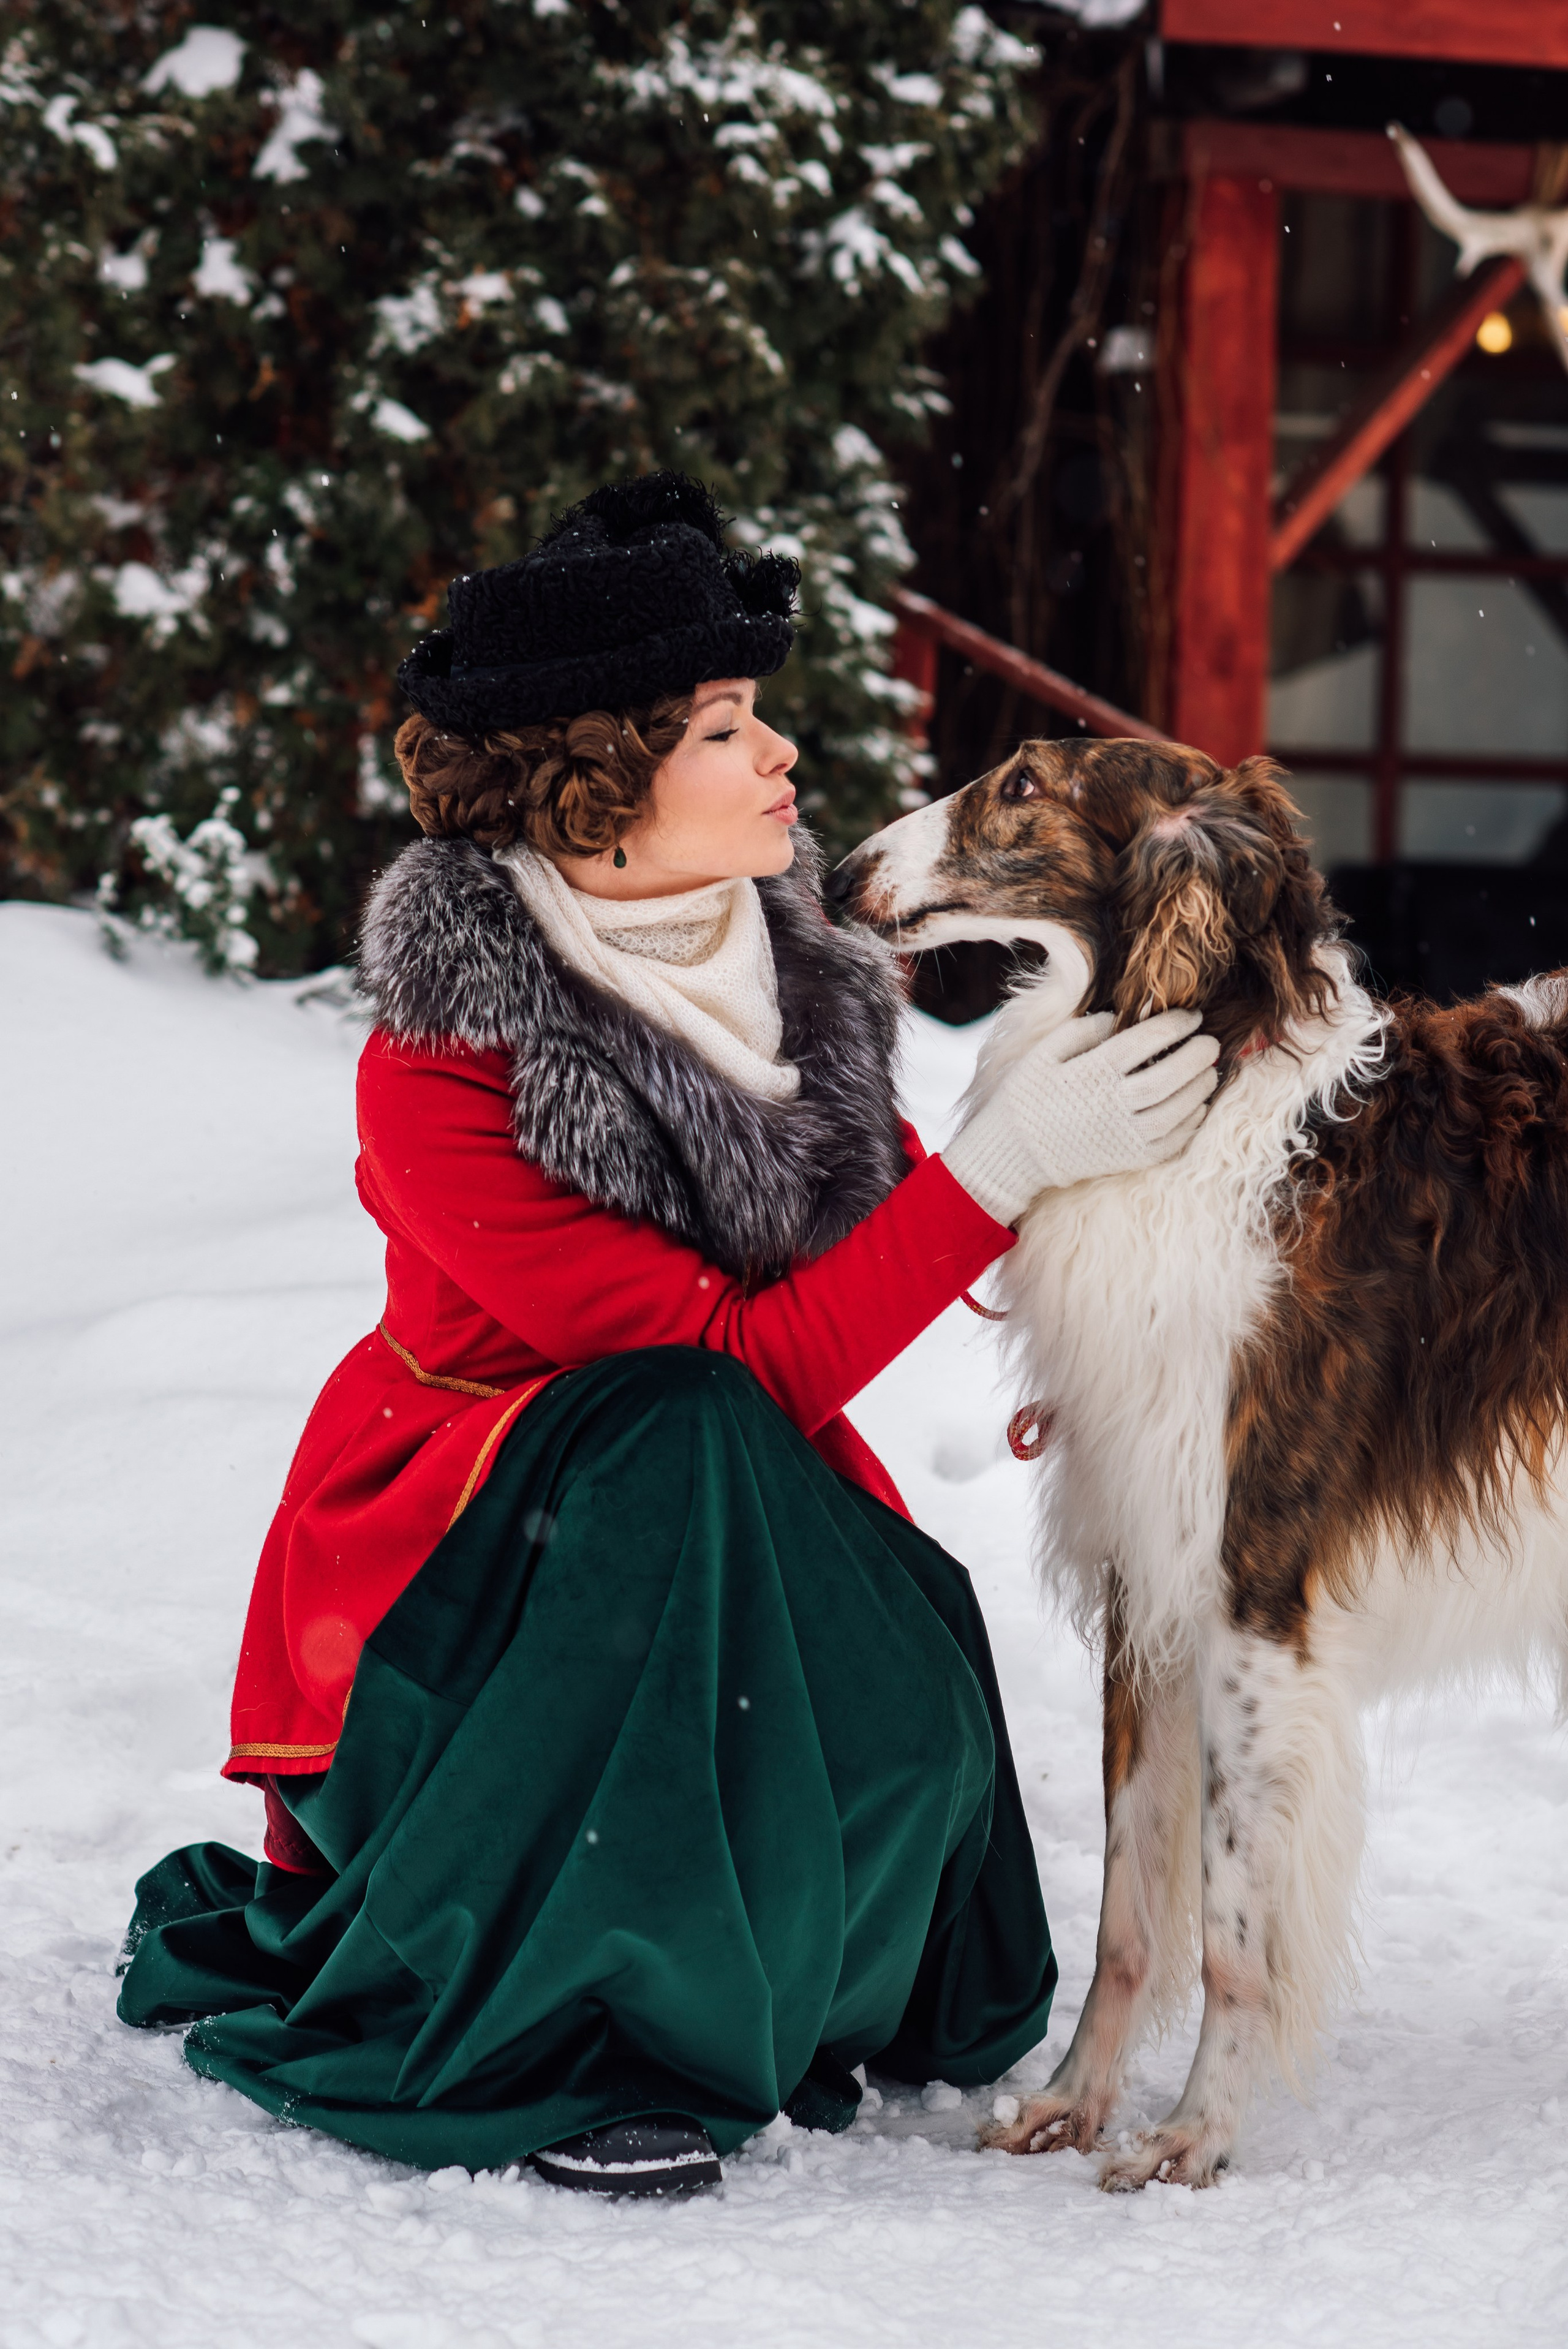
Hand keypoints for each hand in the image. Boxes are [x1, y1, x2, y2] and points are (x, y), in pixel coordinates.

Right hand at [942, 1006, 1219, 1225]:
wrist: (1013, 1154)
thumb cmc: (1026, 1097)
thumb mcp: (1042, 1054)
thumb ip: (1079, 1031)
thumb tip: (1115, 1018)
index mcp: (1092, 1072)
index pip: (1144, 1042)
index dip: (1174, 1026)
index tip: (1192, 1017)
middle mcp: (1113, 1104)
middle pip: (1169, 1077)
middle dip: (1196, 1057)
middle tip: (1211, 1043)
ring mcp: (1124, 1135)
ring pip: (1176, 1111)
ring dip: (1199, 1089)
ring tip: (1209, 1073)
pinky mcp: (1128, 1159)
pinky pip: (1171, 1142)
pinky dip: (1190, 1124)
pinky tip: (1196, 1108)